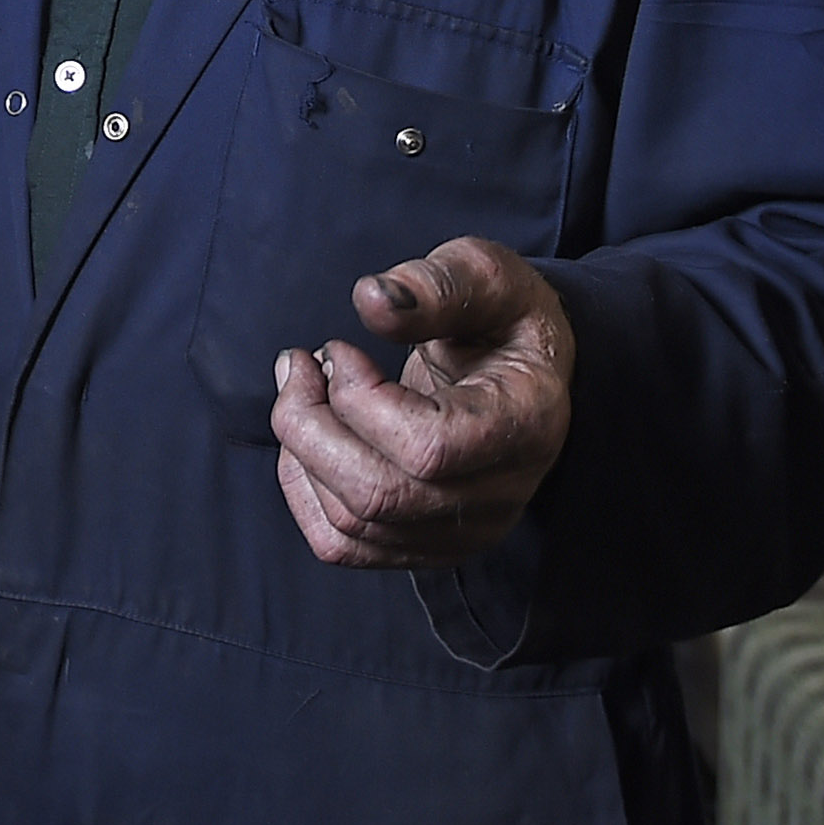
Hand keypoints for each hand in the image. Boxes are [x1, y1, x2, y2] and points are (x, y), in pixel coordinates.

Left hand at [270, 235, 574, 568]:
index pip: (429, 449)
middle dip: (309, 425)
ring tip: (303, 387)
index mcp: (525, 425)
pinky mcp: (423, 546)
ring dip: (299, 450)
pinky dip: (303, 487)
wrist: (520, 375)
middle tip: (298, 365)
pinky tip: (308, 435)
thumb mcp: (487, 278)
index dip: (362, 401)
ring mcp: (460, 533)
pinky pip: (341, 544)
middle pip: (378, 495)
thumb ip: (437, 285)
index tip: (341, 349)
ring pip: (350, 523)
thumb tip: (371, 299)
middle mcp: (498, 497)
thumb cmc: (504, 321)